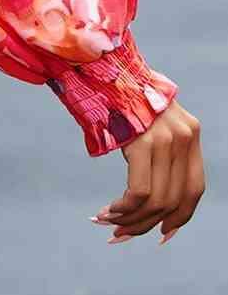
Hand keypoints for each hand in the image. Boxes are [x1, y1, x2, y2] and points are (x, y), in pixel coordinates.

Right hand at [92, 99, 204, 244]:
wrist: (98, 60)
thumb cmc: (116, 90)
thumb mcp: (148, 118)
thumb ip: (158, 146)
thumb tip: (148, 195)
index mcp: (190, 131)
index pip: (194, 188)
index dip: (180, 217)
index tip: (161, 233)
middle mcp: (184, 136)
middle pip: (174, 200)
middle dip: (146, 225)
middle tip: (121, 234)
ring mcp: (165, 138)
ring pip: (156, 201)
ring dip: (131, 220)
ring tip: (108, 223)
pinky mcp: (142, 141)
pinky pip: (139, 192)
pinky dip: (123, 209)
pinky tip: (107, 210)